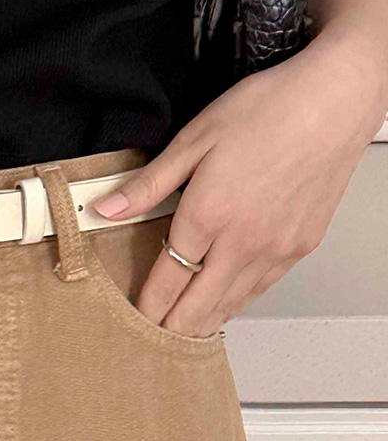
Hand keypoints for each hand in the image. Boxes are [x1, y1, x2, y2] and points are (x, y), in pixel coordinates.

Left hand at [88, 37, 384, 336]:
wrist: (332, 105)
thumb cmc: (266, 111)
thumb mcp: (193, 140)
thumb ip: (148, 184)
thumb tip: (107, 208)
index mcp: (209, 216)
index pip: (168, 279)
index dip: (148, 304)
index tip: (135, 316)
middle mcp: (244, 242)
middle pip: (199, 306)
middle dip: (172, 326)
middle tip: (153, 335)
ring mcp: (277, 249)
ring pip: (233, 303)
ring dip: (206, 320)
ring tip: (184, 328)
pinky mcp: (301, 246)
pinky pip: (262, 287)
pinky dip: (239, 300)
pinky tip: (228, 299)